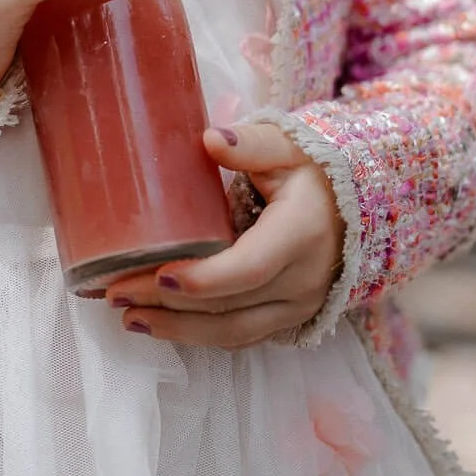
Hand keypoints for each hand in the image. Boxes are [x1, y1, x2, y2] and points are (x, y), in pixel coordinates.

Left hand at [105, 123, 344, 347]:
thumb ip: (251, 144)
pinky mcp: (288, 319)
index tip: (159, 276)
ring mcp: (297, 306)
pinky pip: (241, 337)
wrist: (359, 209)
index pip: (249, 269)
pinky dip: (199, 335)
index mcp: (300, 234)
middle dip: (169, 306)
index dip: (204, 279)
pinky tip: (161, 325)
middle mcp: (302, 279)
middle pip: (229, 307)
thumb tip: (210, 138)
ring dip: (177, 330)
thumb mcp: (288, 148)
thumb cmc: (314, 174)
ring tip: (129, 318)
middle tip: (117, 295)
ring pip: (232, 333)